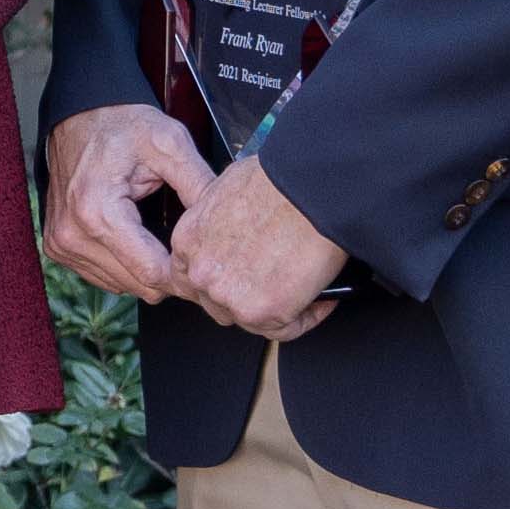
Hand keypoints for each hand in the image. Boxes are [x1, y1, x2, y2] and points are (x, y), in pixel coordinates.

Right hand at [41, 102, 213, 305]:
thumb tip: (226, 225)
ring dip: (147, 272)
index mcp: (98, 212)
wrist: (79, 116)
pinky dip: (126, 267)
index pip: (152, 272)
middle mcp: (72, 235)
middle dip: (170, 274)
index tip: (209, 262)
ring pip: (122, 286)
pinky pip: (103, 277)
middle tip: (192, 249)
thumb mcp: (170, 144)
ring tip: (165, 244)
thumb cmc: (123, 126)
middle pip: (139, 285)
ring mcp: (61, 244)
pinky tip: (140, 243)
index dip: (187, 273)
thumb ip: (199, 185)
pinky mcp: (58, 247)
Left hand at [167, 154, 349, 340]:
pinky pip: (285, 329)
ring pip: (248, 319)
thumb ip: (219, 217)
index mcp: (188, 241)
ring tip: (301, 289)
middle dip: (243, 296)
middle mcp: (202, 273)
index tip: (239, 279)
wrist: (310, 188)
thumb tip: (235, 222)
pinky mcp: (263, 312)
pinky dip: (306, 317)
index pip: (189, 278)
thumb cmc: (278, 180)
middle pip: (216, 303)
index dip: (217, 281)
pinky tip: (321, 300)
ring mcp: (229, 296)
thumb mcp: (227, 187)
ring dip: (274, 308)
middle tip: (274, 283)